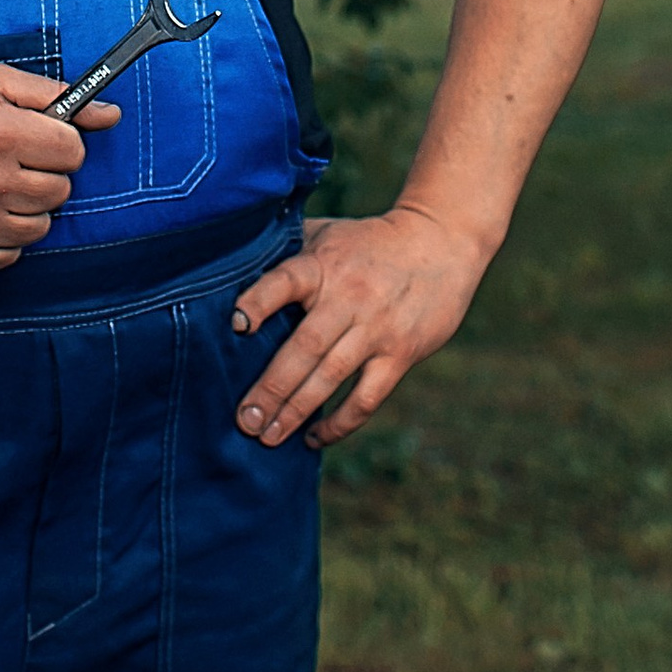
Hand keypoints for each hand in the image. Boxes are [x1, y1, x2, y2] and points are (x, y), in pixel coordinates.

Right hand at [0, 67, 120, 273]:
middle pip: (60, 190)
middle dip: (42, 173)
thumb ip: (53, 96)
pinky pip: (11, 254)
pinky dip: (2, 235)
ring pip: (40, 226)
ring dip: (25, 206)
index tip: (37, 139)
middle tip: (8, 160)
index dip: (57, 142)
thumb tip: (110, 113)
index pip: (72, 151)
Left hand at [228, 203, 491, 447]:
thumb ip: (287, 252)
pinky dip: (340, 422)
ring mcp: (377, 328)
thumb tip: (231, 268)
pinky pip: (367, 396)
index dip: (260, 301)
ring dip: (297, 411)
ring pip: (331, 377)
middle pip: (304, 348)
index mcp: (323, 266)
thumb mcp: (327, 233)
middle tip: (244, 420)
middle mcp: (348, 297)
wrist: (440, 243)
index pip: (285, 282)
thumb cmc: (368, 242)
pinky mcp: (401, 353)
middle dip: (271, 388)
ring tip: (267, 437)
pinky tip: (314, 438)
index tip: (237, 324)